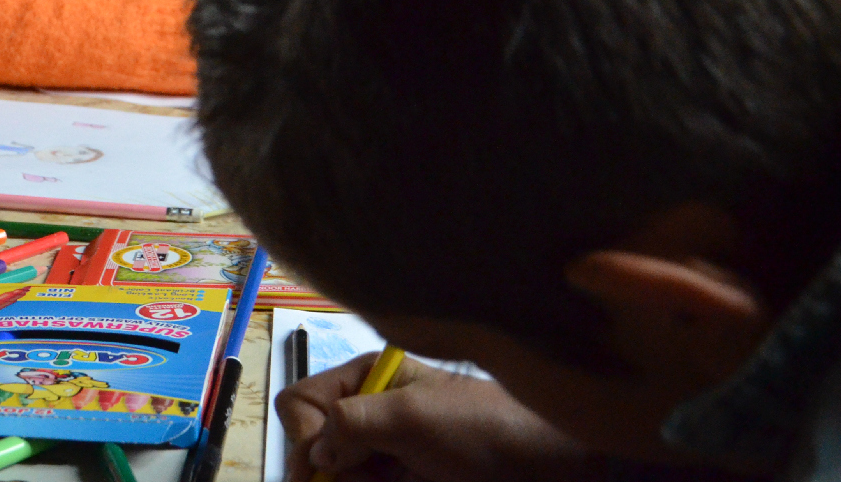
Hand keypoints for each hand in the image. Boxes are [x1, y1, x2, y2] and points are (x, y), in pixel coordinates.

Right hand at [280, 353, 600, 481]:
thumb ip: (350, 422)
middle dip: (324, 474)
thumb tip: (315, 454)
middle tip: (360, 481)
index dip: (304, 434)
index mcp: (366, 382)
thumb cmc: (483, 428)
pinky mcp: (406, 481)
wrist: (553, 463)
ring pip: (339, 478)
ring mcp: (389, 456)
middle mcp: (370, 417)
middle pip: (313, 450)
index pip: (300, 403)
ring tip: (387, 481)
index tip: (330, 462)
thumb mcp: (413, 415)